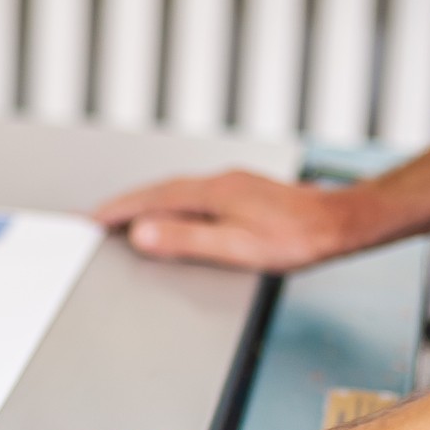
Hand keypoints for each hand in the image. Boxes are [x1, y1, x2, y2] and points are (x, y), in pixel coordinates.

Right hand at [94, 170, 361, 271]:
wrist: (339, 225)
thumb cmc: (295, 239)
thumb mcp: (234, 247)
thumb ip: (185, 239)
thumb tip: (143, 232)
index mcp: (211, 193)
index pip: (151, 199)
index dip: (117, 210)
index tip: (90, 219)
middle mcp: (219, 182)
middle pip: (159, 190)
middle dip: (125, 204)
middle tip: (97, 217)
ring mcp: (232, 185)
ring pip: (177, 191)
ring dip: (147, 203)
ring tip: (126, 216)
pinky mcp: (243, 193)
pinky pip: (194, 195)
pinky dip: (172, 204)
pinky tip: (175, 214)